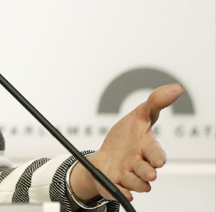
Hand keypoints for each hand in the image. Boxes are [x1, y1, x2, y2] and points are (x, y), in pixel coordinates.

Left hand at [70, 83, 183, 202]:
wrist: (104, 157)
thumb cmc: (124, 138)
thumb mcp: (138, 116)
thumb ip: (155, 103)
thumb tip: (177, 88)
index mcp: (147, 149)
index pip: (156, 154)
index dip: (158, 157)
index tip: (158, 160)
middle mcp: (140, 165)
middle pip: (147, 172)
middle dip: (148, 172)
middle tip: (149, 172)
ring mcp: (128, 177)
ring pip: (137, 184)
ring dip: (134, 181)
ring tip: (127, 174)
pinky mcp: (115, 186)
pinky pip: (120, 193)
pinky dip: (121, 192)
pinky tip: (120, 188)